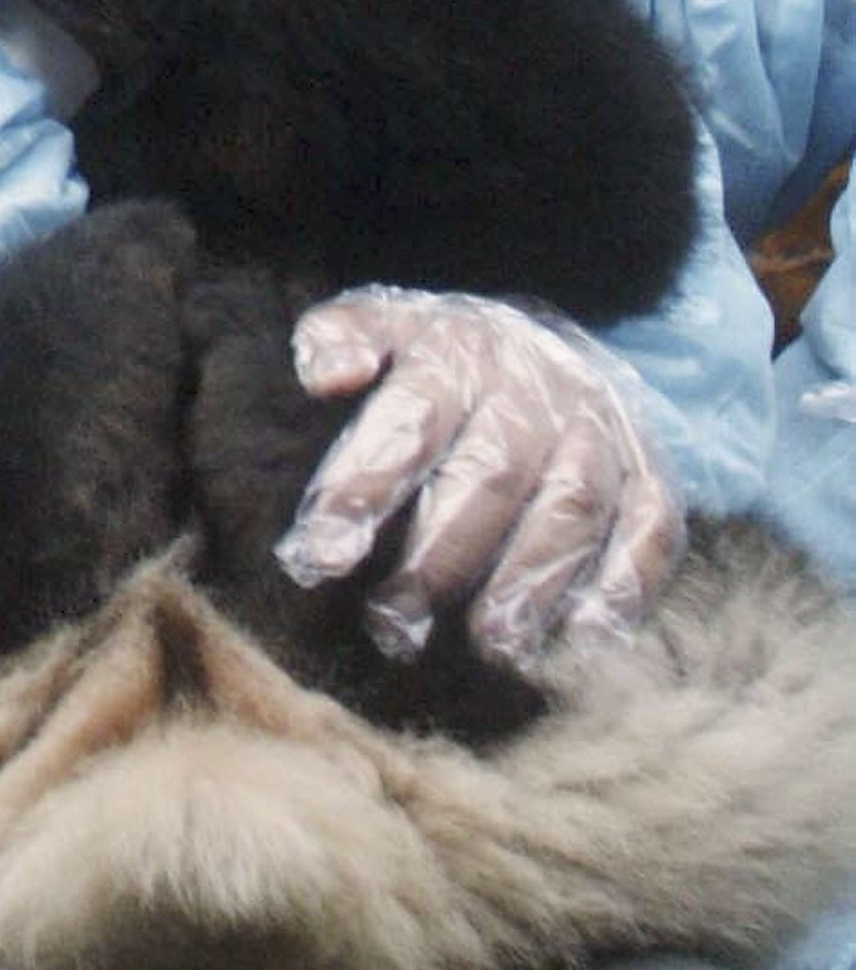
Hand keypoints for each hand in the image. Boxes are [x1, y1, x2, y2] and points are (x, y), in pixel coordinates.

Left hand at [275, 289, 683, 670]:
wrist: (548, 344)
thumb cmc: (440, 360)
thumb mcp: (383, 326)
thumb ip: (336, 340)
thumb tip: (325, 377)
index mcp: (459, 351)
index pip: (408, 421)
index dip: (365, 488)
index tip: (318, 557)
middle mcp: (537, 387)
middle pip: (491, 474)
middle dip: (439, 557)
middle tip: (394, 624)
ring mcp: (601, 429)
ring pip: (571, 505)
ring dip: (531, 579)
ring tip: (490, 644)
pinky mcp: (650, 473)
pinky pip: (649, 528)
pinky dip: (623, 584)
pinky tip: (584, 637)